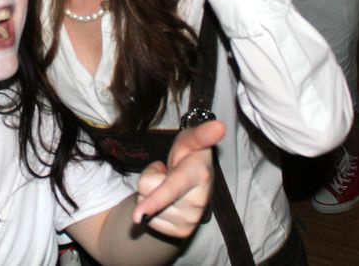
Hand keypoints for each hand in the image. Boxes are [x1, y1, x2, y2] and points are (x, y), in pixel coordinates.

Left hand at [133, 119, 224, 237]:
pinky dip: (154, 210)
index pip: (170, 189)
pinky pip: (150, 222)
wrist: (194, 183)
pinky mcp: (181, 232)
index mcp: (198, 176)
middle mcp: (197, 203)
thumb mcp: (191, 140)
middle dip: (151, 179)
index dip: (155, 201)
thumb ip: (202, 134)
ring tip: (169, 187)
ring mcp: (190, 221)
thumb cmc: (189, 155)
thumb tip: (220, 125)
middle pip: (146, 191)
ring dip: (151, 196)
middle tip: (168, 174)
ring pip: (145, 208)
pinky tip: (168, 202)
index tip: (138, 216)